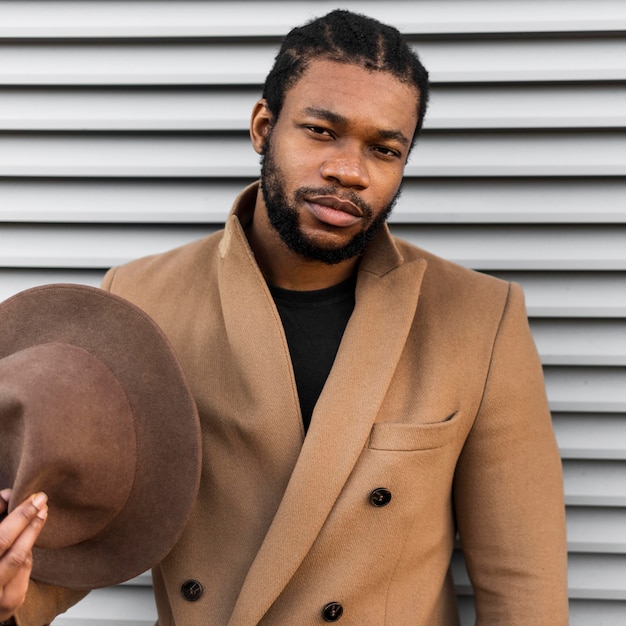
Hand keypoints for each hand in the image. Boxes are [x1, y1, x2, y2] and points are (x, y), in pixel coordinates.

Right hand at [0, 489, 47, 620]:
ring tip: (41, 515)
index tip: (35, 498)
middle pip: (4, 543)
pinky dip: (27, 557)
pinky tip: (29, 544)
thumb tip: (8, 494)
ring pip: (16, 560)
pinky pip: (23, 576)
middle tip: (42, 501)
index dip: (18, 515)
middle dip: (26, 520)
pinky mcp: (6, 606)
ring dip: (31, 535)